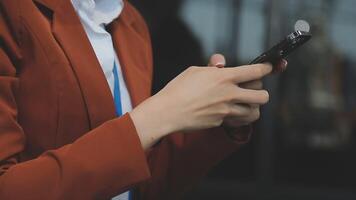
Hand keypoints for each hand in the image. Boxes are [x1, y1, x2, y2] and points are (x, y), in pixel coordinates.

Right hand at [130, 56, 273, 148]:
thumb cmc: (179, 88)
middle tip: (253, 89)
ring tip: (246, 103)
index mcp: (224, 77)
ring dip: (253, 107)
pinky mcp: (221, 122)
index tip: (269, 67)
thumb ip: (213, 67)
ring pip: (255, 112)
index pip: (255, 71)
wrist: (168, 112)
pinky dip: (241, 117)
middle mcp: (229, 94)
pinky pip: (239, 121)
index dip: (267, 68)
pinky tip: (234, 112)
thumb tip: (222, 64)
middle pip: (262, 95)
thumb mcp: (195, 70)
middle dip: (262, 91)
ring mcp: (226, 111)